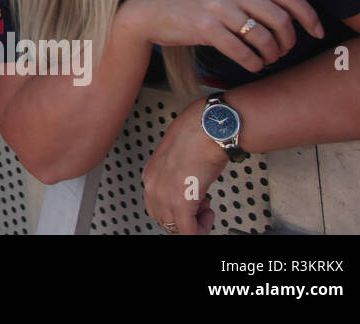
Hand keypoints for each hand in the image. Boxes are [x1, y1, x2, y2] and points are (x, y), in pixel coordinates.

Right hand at [118, 0, 323, 74]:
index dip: (308, 14)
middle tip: (284, 52)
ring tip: (266, 60)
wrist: (147, 11)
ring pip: (262, 36)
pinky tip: (252, 65)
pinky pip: (241, 50)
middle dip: (289, 41)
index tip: (317, 32)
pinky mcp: (204, 26)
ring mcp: (217, 6)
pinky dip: (252, 62)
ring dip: (271, 54)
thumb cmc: (187, 4)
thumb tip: (284, 17)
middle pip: (280, 18)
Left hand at [142, 97, 224, 234]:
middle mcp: (153, 186)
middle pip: (163, 218)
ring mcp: (164, 195)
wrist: (206, 129)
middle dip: (184, 219)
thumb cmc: (198, 137)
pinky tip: (208, 219)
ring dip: (193, 224)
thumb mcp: (180, 159)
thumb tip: (187, 188)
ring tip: (206, 210)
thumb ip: (177, 177)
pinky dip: (199, 231)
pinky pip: (187, 231)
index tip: (192, 206)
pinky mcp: (181, 202)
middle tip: (201, 209)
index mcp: (151, 175)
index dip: (177, 209)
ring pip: (174, 227)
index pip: (157, 206)